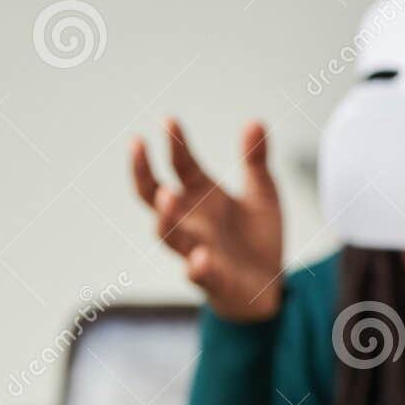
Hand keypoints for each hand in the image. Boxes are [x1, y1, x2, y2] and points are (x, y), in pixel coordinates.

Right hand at [131, 118, 283, 320]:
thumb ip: (255, 160)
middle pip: (154, 196)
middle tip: (136, 144)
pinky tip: (200, 258)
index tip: (169, 120)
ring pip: (170, 234)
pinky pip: (199, 274)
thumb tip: (255, 121)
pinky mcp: (214, 280)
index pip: (180, 164)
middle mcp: (190, 221)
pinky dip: (198, 267)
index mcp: (199, 195)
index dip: (174, 142)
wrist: (268, 285)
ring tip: (167, 194)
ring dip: (165, 216)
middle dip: (142, 171)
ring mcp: (196, 250)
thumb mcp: (262, 192)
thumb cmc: (256, 237)